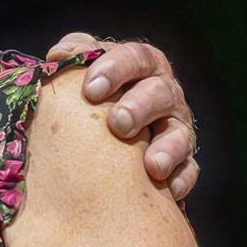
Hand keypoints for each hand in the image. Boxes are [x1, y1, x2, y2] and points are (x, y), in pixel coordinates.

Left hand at [46, 32, 200, 199]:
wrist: (96, 140)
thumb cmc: (86, 99)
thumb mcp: (79, 74)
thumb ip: (72, 59)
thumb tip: (59, 55)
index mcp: (140, 66)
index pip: (135, 57)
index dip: (116, 69)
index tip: (91, 89)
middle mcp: (163, 93)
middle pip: (160, 92)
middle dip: (140, 106)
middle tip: (118, 123)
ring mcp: (175, 127)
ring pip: (179, 132)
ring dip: (167, 147)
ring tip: (152, 165)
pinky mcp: (181, 160)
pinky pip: (188, 169)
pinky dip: (181, 178)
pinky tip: (170, 190)